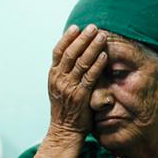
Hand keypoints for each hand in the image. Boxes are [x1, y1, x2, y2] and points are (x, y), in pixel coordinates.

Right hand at [47, 24, 107, 139]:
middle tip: (93, 27)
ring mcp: (69, 88)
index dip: (67, 38)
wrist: (64, 131)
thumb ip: (64, 72)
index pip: (57, 51)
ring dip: (92, 47)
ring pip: (80, 62)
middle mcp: (59, 79)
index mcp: (53, 75)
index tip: (76, 27)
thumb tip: (73, 55)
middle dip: (82, 38)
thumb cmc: (65, 109)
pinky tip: (104, 55)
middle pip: (70, 53)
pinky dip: (97, 65)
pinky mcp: (80, 97)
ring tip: (102, 36)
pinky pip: (90, 77)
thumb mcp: (59, 88)